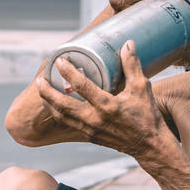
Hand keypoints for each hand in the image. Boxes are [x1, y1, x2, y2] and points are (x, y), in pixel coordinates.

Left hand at [36, 40, 169, 159]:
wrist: (149, 146)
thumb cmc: (147, 116)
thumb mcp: (142, 88)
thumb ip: (133, 65)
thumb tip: (127, 44)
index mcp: (107, 106)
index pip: (81, 86)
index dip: (68, 72)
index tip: (59, 61)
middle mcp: (95, 119)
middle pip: (62, 105)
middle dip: (47, 92)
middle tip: (40, 79)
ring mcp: (90, 129)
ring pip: (61, 117)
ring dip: (49, 103)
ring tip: (42, 91)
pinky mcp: (90, 136)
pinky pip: (68, 124)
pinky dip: (58, 114)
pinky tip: (55, 105)